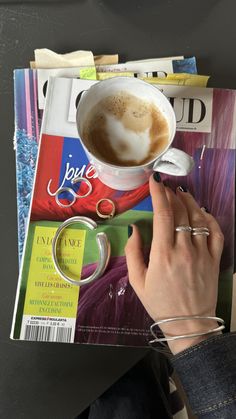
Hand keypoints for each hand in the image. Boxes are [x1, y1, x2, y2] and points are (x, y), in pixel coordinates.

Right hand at [125, 174, 223, 353]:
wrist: (189, 324)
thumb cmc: (159, 303)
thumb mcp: (137, 281)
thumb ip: (133, 252)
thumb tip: (135, 228)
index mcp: (163, 254)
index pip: (163, 215)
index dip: (158, 194)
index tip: (154, 181)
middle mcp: (184, 249)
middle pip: (180, 212)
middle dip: (171, 195)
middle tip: (165, 187)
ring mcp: (202, 253)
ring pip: (198, 218)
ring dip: (189, 202)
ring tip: (181, 194)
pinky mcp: (214, 259)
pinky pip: (216, 232)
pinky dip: (210, 218)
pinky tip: (202, 211)